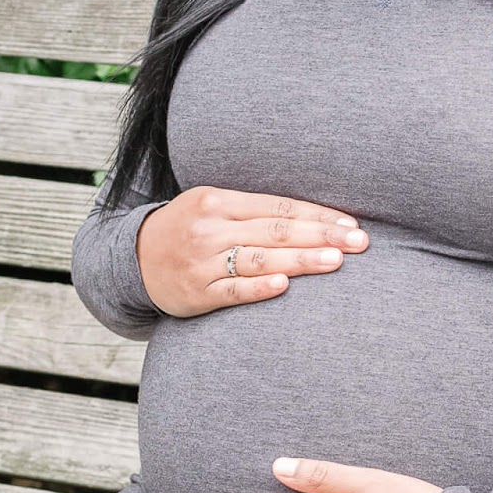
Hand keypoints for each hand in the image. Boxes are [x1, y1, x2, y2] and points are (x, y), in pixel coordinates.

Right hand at [135, 188, 369, 317]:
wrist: (132, 259)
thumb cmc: (189, 230)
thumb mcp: (214, 207)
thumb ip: (257, 211)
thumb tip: (316, 217)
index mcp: (219, 200)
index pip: (279, 207)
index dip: (318, 215)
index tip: (351, 225)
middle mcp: (211, 228)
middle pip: (276, 230)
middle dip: (322, 236)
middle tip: (359, 243)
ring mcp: (202, 261)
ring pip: (259, 258)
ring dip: (300, 260)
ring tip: (335, 261)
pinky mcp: (196, 292)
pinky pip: (232, 290)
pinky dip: (257, 287)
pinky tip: (283, 285)